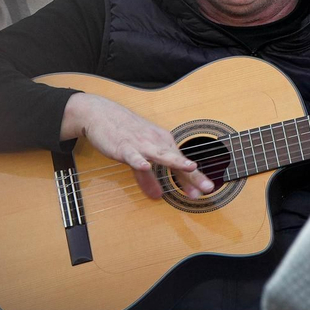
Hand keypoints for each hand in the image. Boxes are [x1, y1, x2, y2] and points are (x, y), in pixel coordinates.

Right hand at [60, 93, 213, 199]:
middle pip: (177, 161)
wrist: (101, 113)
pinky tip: (145, 166)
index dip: (193, 179)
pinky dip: (139, 160)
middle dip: (193, 175)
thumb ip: (147, 178)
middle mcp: (156, 142)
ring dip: (176, 161)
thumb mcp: (138, 157)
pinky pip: (132, 155)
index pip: (181, 164)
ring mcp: (141, 143)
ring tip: (190, 167)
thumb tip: (157, 196)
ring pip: (160, 155)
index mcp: (162, 143)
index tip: (206, 191)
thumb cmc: (123, 133)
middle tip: (208, 187)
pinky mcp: (123, 146)